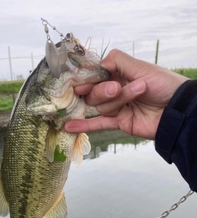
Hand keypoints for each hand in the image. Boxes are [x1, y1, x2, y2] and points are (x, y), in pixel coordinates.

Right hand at [65, 49, 188, 139]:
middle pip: (94, 92)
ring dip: (117, 100)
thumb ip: (117, 62)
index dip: (87, 79)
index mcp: (119, 75)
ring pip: (100, 106)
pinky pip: (99, 124)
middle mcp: (115, 91)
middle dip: (103, 90)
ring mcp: (116, 108)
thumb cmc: (162, 84)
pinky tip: (69, 127)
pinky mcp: (119, 122)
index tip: (80, 82)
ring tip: (137, 94)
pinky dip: (84, 125)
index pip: (95, 76)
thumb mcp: (140, 67)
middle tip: (117, 88)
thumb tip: (97, 64)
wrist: (177, 109)